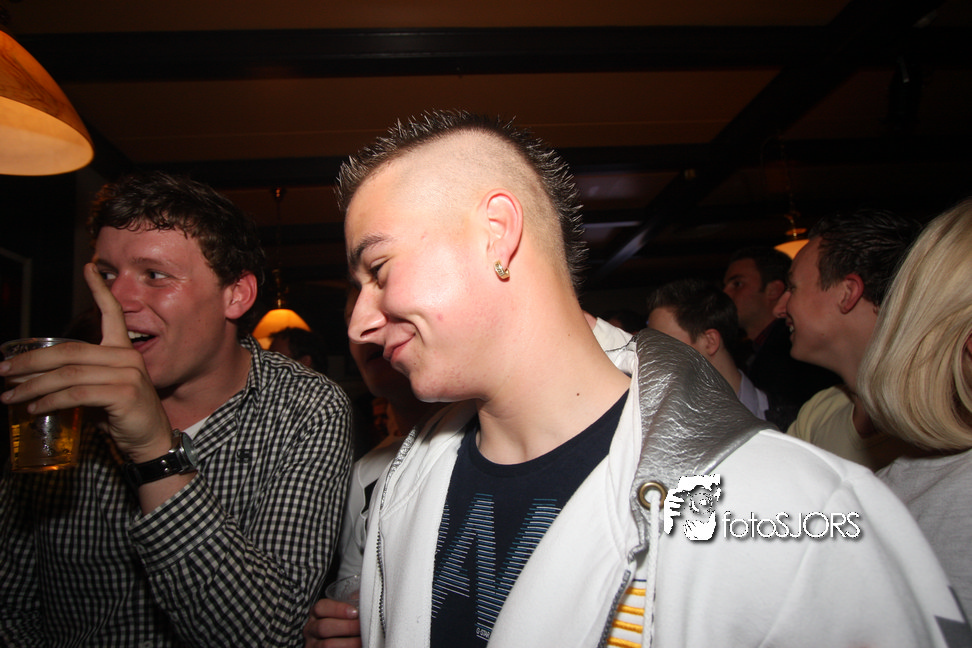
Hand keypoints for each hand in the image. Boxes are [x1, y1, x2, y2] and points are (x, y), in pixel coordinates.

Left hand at [0, 264, 171, 461]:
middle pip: (69, 351)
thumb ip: (76, 380)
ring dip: (32, 387)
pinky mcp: (123, 395)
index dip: (99, 289)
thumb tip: (29, 380)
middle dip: (30, 362)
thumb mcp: (99, 392)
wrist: (151, 441)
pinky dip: (49, 401)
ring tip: (9, 397)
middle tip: (3, 371)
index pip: (113, 313)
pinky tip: (34, 409)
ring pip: (68, 374)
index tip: (89, 267)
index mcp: (123, 351)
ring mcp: (127, 375)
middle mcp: (127, 358)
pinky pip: (76, 394)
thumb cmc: (123, 416)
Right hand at [303, 598, 360, 647]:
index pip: (321, 607)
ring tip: (362, 641)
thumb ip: (352, 605)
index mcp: (316, 615)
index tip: (355, 612)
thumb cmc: (342, 626)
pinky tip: (358, 647)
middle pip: (323, 627)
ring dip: (348, 643)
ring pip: (327, 645)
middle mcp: (311, 630)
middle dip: (347, 627)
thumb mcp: (342, 614)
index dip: (338, 609)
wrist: (337, 643)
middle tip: (363, 628)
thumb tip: (368, 600)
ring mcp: (313, 645)